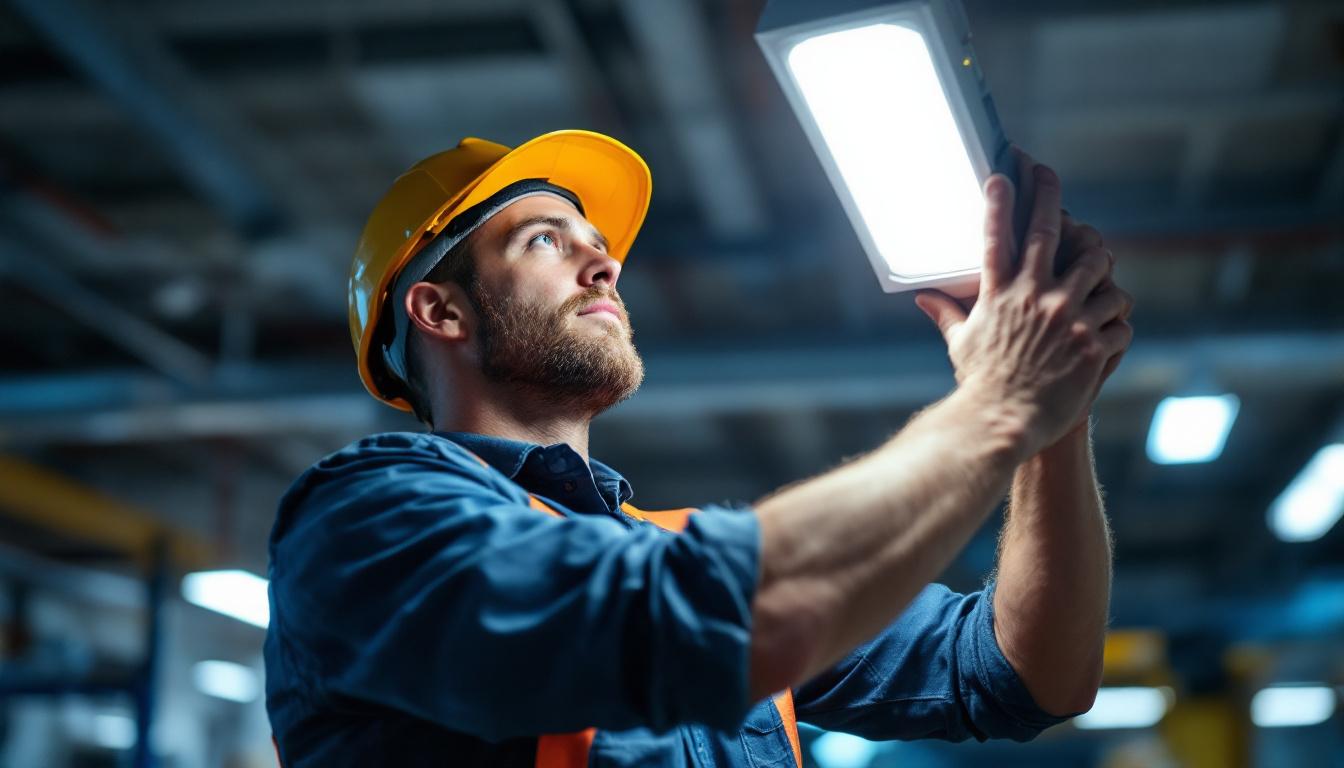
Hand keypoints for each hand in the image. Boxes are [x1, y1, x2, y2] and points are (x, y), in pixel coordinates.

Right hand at [914, 162, 1133, 454]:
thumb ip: (946, 314)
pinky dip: (1117, 321)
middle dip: (1048, 194)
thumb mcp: (960, 345)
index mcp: (1000, 295)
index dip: (999, 200)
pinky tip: (1110, 330)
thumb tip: (921, 298)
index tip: (1002, 174)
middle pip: (1049, 230)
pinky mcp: (1092, 344)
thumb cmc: (978, 386)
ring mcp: (1068, 318)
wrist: (1001, 423)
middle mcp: (1035, 297)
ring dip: (1101, 266)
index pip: (996, 235)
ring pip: (1099, 266)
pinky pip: (1120, 318)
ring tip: (1098, 269)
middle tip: (1047, 175)